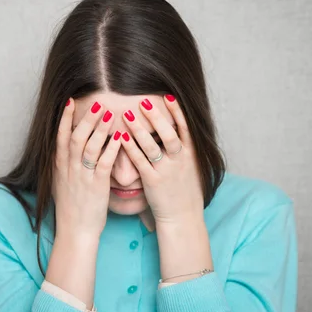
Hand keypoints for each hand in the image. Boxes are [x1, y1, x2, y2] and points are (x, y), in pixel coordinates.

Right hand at [52, 98, 121, 239]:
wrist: (75, 230)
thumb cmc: (71, 207)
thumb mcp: (60, 183)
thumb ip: (63, 165)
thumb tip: (64, 149)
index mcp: (59, 166)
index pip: (60, 136)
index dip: (64, 118)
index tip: (69, 101)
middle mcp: (69, 169)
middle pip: (76, 137)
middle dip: (86, 119)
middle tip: (96, 103)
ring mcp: (82, 177)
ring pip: (89, 147)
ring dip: (99, 129)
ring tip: (109, 113)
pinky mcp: (96, 186)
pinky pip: (104, 163)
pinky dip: (111, 149)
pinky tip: (120, 137)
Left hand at [119, 95, 203, 223]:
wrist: (183, 216)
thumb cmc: (184, 189)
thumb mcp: (190, 166)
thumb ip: (183, 148)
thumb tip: (177, 127)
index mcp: (190, 154)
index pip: (184, 128)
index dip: (177, 111)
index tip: (168, 95)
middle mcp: (180, 160)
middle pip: (168, 133)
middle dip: (155, 116)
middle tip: (143, 100)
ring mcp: (166, 171)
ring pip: (152, 146)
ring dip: (139, 129)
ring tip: (127, 114)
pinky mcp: (153, 181)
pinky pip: (140, 161)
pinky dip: (130, 148)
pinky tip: (121, 137)